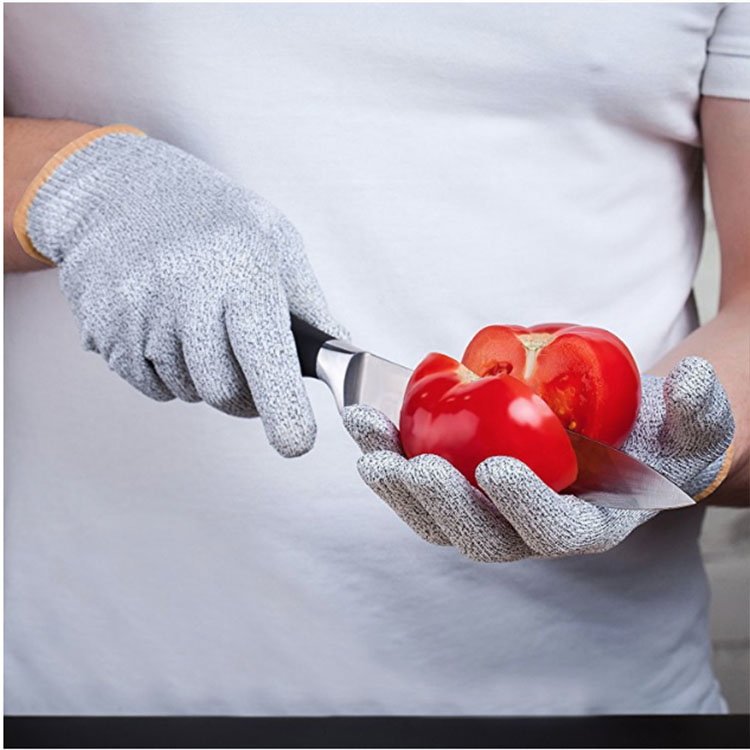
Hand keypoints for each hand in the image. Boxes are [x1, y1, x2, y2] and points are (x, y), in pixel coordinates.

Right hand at [17, 126, 345, 456]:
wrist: (114, 191)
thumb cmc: (207, 216)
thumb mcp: (271, 239)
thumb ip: (308, 302)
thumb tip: (338, 351)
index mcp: (240, 271)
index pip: (265, 353)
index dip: (282, 407)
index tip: (295, 442)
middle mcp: (186, 294)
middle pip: (225, 391)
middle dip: (246, 396)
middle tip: (249, 369)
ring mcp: (138, 315)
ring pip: (189, 391)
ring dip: (204, 377)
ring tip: (198, 324)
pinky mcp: (104, 333)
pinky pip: (152, 386)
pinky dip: (168, 372)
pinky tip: (166, 327)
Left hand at [344, 357, 734, 560]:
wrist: (620, 438)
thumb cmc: (656, 438)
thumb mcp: (692, 426)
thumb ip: (700, 411)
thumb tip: (692, 383)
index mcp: (587, 523)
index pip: (553, 531)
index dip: (525, 508)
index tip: (497, 470)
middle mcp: (531, 527)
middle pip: (480, 537)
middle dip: (443, 506)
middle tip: (414, 466)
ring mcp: (491, 509)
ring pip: (436, 517)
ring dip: (397, 484)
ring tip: (369, 446)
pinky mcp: (463, 483)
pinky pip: (420, 480)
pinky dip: (390, 453)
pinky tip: (367, 424)